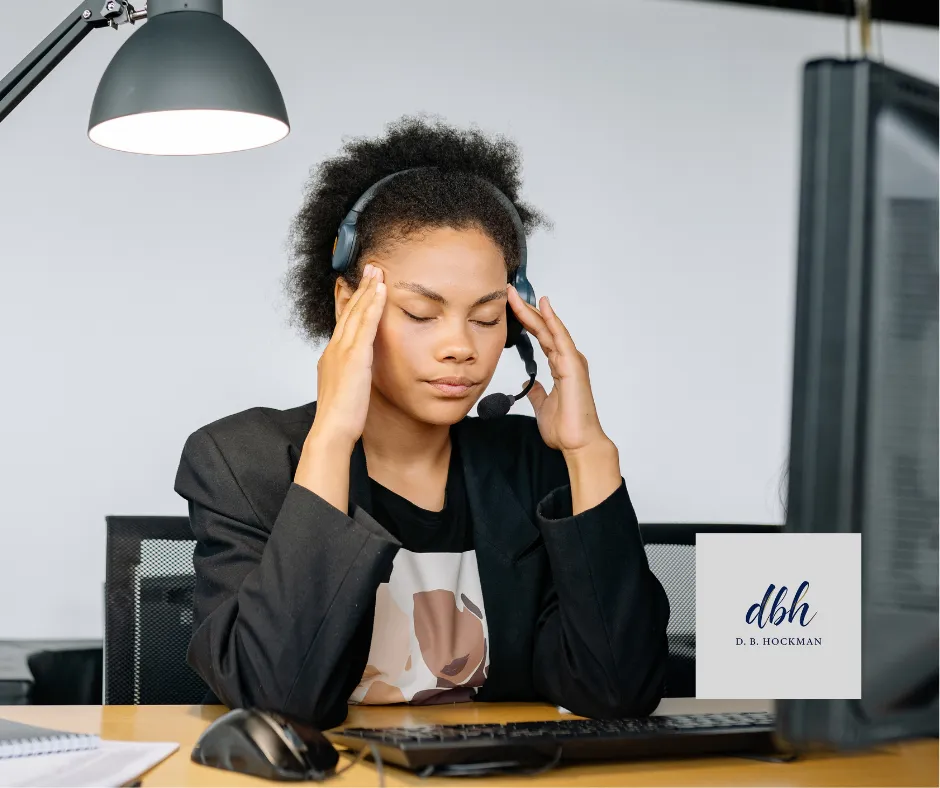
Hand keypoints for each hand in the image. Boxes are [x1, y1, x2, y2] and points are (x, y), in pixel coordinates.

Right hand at [308, 262, 386, 450]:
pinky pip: (365, 324)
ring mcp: (343, 351)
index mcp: (332, 357)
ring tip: (377, 271)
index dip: (351, 302)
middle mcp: (334, 349)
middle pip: (348, 311)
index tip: (358, 286)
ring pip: (356, 312)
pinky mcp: (354, 357)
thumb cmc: (340, 418)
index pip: (343, 322)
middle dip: (360, 288)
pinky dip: (373, 305)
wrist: (332, 430)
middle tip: (369, 268)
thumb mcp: (345, 390)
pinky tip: (381, 291)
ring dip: (368, 289)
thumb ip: (351, 376)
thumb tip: (357, 373)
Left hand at [507, 284, 608, 455]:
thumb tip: (530, 385)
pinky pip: (561, 338)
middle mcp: (567, 360)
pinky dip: (552, 320)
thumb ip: (538, 393)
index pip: (540, 337)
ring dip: (534, 310)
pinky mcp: (573, 366)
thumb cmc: (566, 428)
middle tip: (508, 292)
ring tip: (517, 295)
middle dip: (526, 310)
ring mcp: (571, 361)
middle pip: (543, 328)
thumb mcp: (543, 406)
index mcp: (560, 367)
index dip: (525, 321)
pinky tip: (543, 306)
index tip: (510, 307)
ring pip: (550, 329)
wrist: (578, 444)